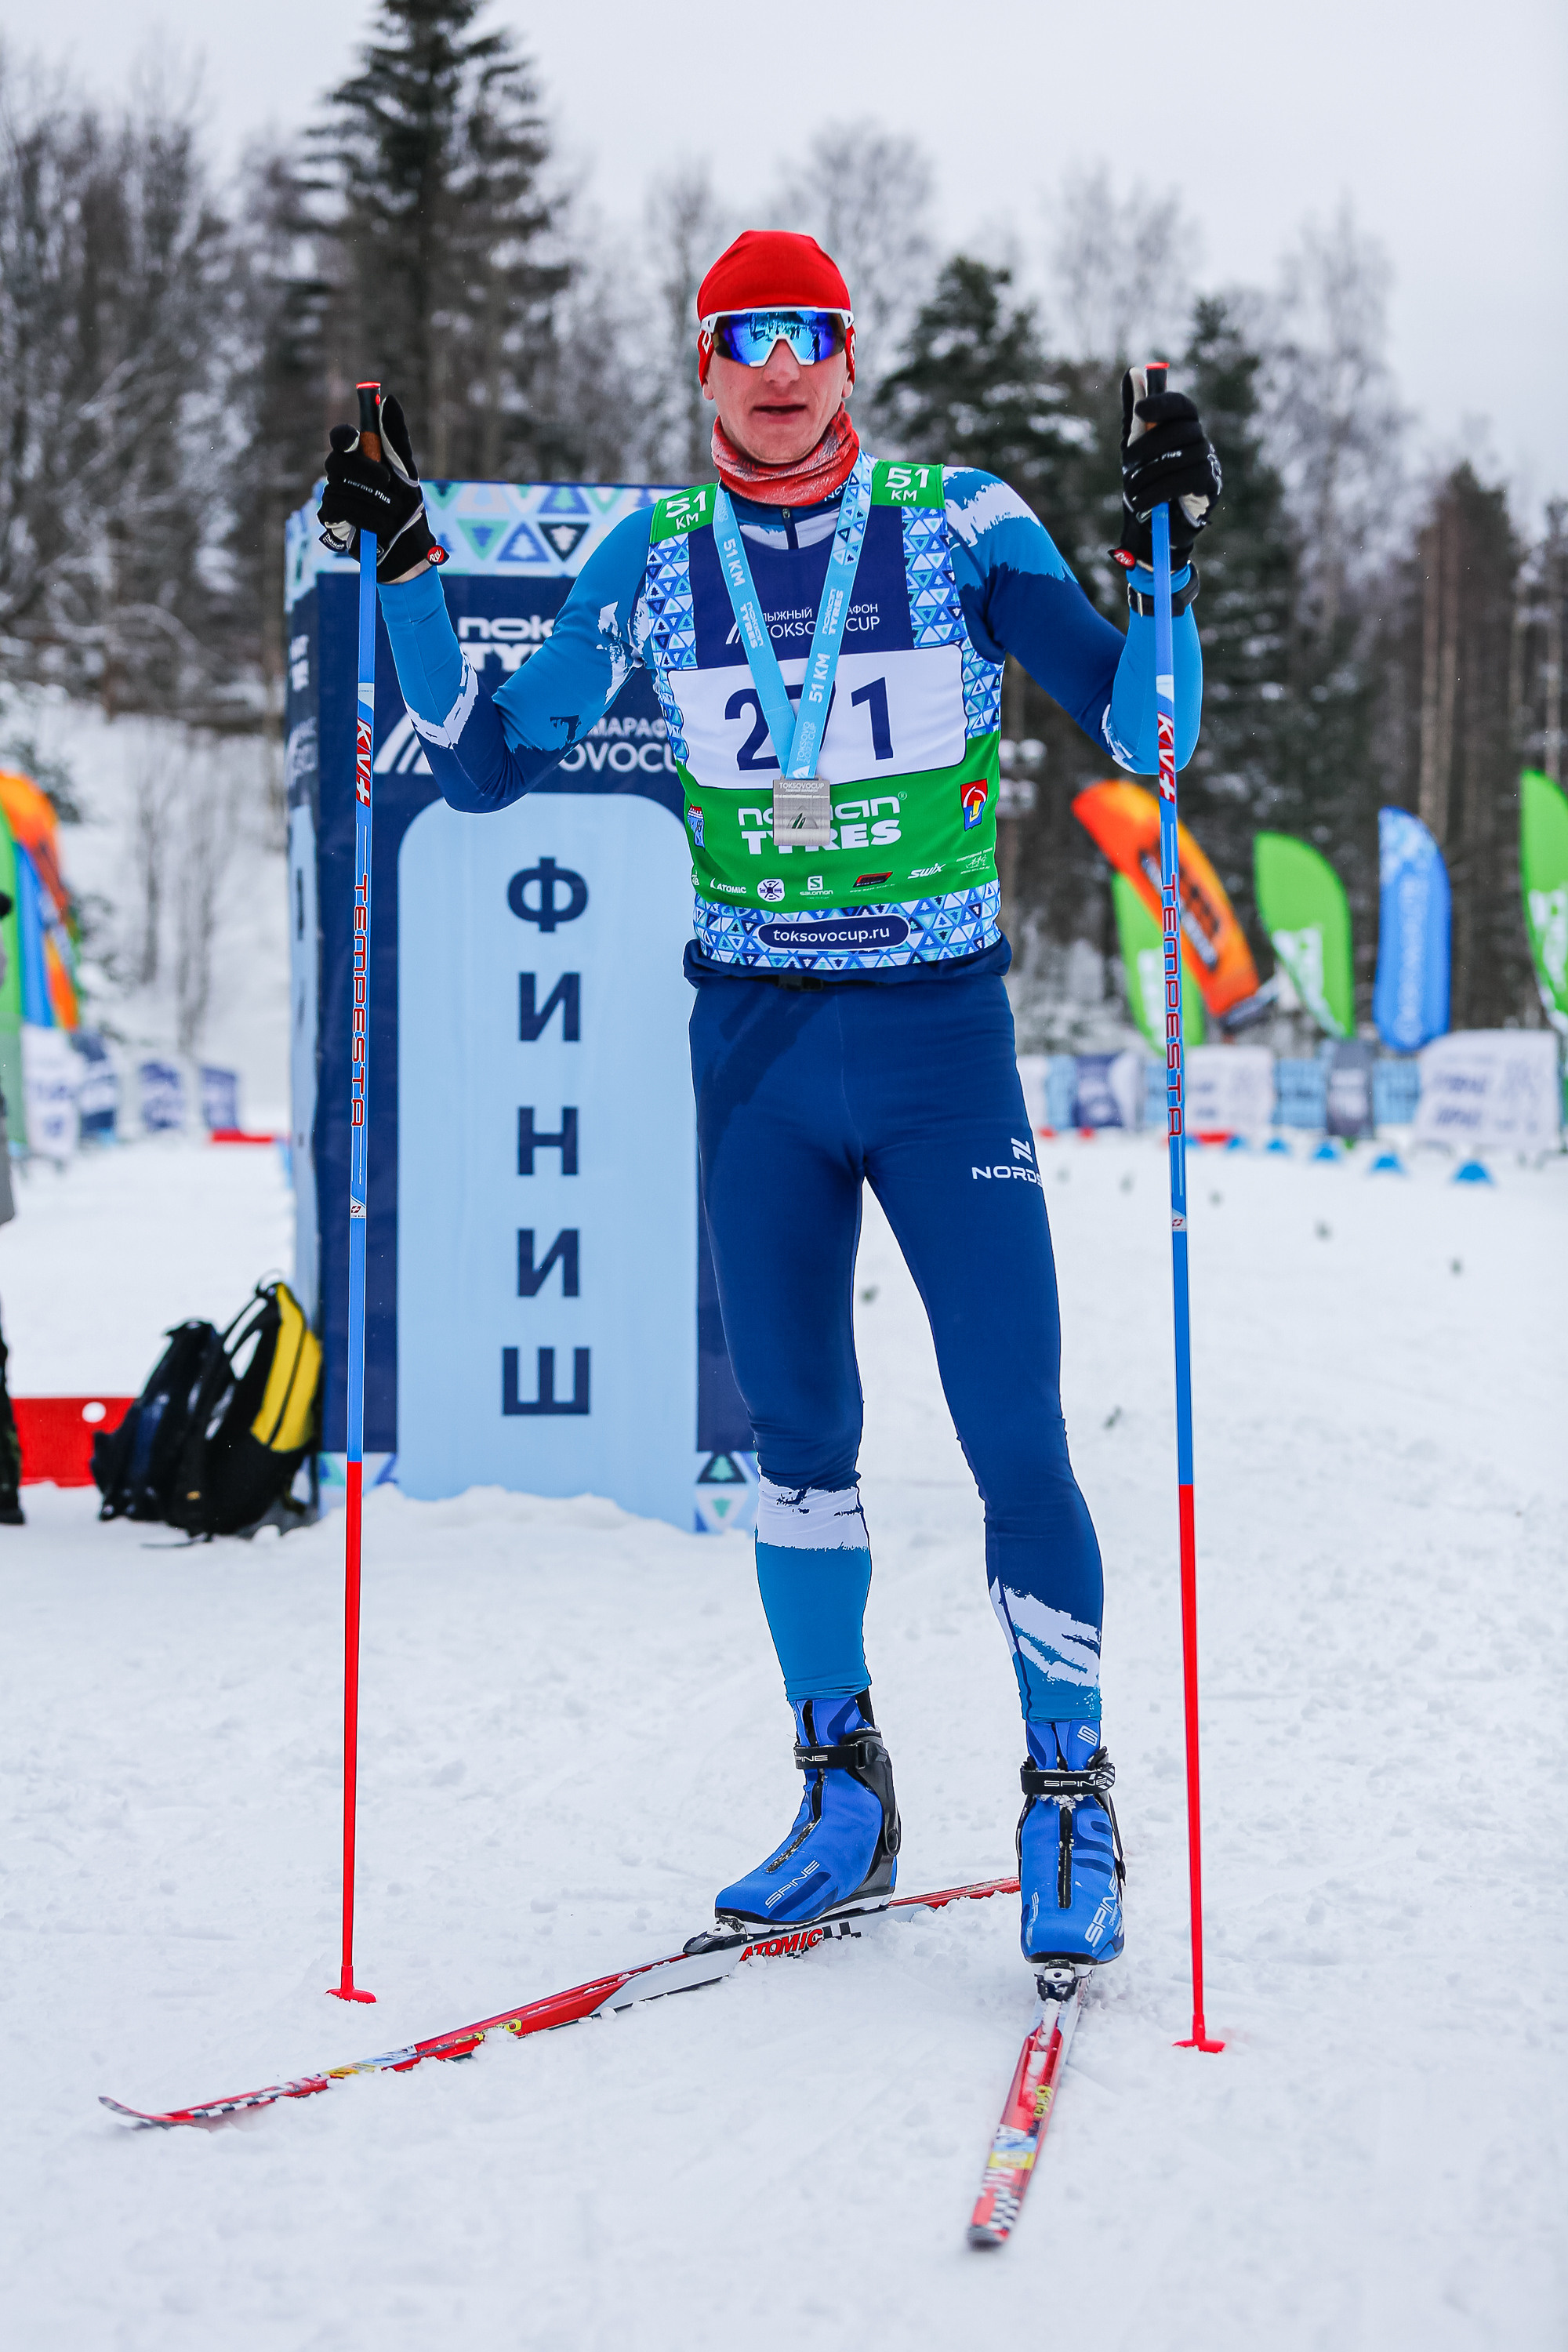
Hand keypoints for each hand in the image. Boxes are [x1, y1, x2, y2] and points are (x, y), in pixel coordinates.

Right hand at [316, 392, 446, 583]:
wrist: (409, 549)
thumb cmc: (408, 509)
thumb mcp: (407, 472)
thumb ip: (396, 439)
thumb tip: (389, 400)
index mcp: (359, 459)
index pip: (341, 438)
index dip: (343, 435)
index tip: (354, 438)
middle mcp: (342, 475)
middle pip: (335, 461)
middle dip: (363, 471)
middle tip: (386, 482)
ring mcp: (334, 496)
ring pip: (338, 488)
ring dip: (372, 501)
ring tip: (391, 513)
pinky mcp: (331, 520)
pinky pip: (338, 509)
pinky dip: (364, 517)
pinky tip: (379, 526)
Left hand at [1111, 367, 1220, 567]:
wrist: (1155, 527)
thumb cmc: (1147, 482)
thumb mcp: (1135, 448)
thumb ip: (1135, 415)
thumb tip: (1133, 372)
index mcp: (1183, 427)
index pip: (1181, 405)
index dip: (1162, 403)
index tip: (1140, 411)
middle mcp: (1199, 440)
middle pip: (1178, 430)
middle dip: (1147, 447)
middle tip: (1126, 465)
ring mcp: (1208, 461)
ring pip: (1179, 457)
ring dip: (1148, 475)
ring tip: (1131, 491)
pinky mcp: (1209, 486)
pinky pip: (1184, 480)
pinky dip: (1157, 492)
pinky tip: (1141, 502)